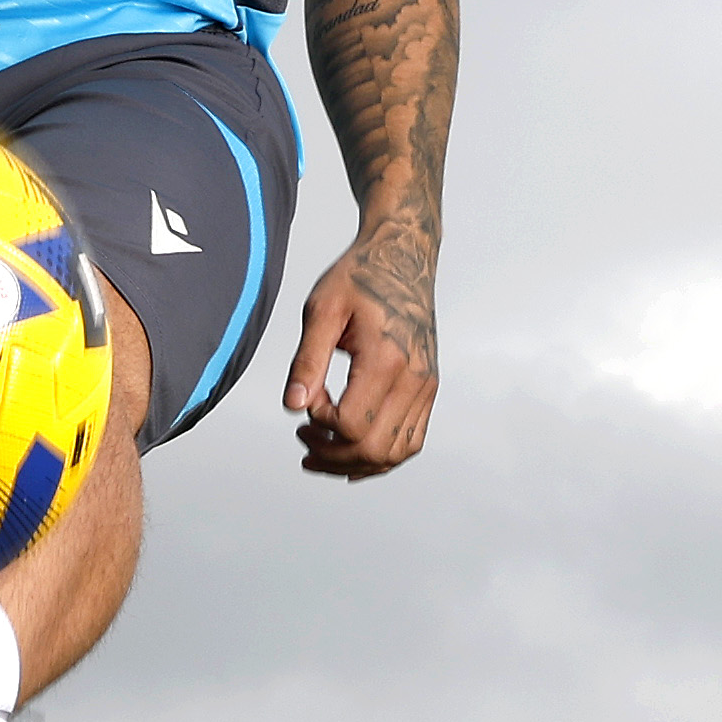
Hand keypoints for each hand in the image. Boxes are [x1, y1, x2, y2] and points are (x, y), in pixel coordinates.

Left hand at [282, 224, 437, 478]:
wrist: (403, 259)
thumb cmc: (360, 278)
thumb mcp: (322, 311)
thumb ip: (307, 362)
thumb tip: (293, 405)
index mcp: (386, 359)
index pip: (351, 424)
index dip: (320, 424)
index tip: (307, 400)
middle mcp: (414, 379)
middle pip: (373, 449)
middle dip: (332, 455)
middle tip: (304, 438)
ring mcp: (425, 386)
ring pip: (395, 454)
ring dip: (355, 462)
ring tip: (323, 449)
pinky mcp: (428, 388)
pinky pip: (410, 442)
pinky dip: (381, 455)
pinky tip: (352, 448)